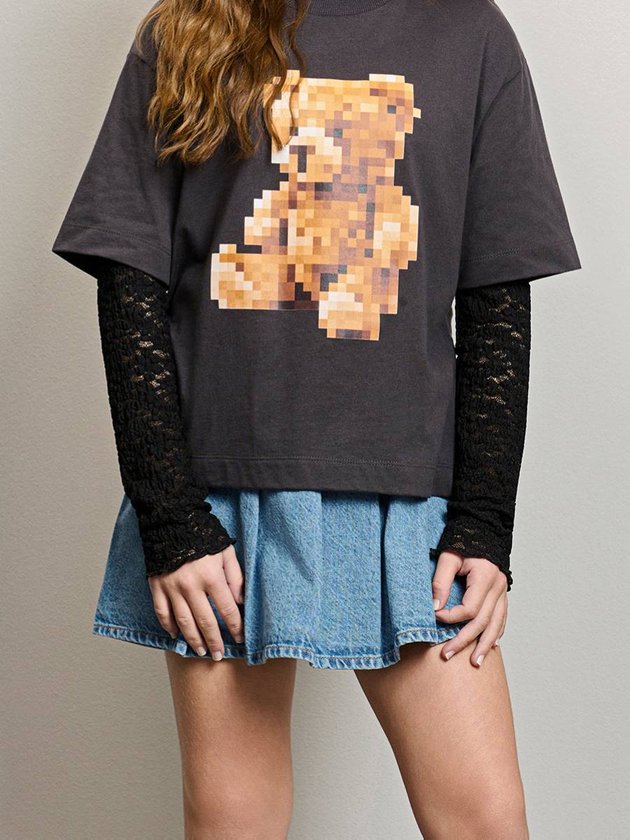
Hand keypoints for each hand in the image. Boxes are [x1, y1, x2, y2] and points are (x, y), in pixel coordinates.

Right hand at [148, 544, 244, 660]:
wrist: (172, 520)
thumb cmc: (203, 534)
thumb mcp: (226, 551)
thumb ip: (235, 577)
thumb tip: (240, 601)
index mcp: (211, 576)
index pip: (227, 609)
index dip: (235, 626)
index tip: (240, 638)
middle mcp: (191, 586)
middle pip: (205, 621)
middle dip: (214, 640)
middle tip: (219, 654)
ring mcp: (172, 588)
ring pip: (183, 621)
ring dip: (193, 639)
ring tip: (201, 651)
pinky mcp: (156, 586)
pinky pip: (162, 612)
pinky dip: (168, 626)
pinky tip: (175, 635)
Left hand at [431, 550, 507, 666]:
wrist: (481, 530)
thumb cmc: (462, 542)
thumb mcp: (448, 557)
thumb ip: (441, 582)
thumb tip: (435, 608)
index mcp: (485, 577)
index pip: (469, 608)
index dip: (450, 617)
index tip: (434, 617)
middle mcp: (498, 587)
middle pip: (482, 622)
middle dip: (464, 641)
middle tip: (446, 655)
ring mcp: (503, 592)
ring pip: (496, 625)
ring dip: (485, 645)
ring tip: (475, 662)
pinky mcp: (502, 595)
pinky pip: (502, 619)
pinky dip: (496, 633)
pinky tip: (491, 646)